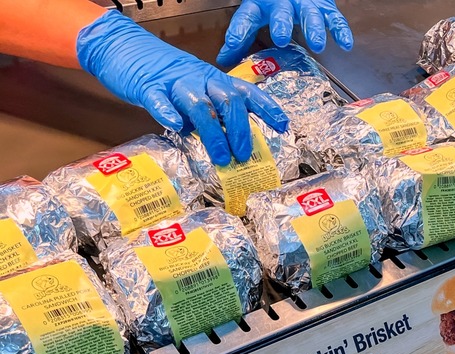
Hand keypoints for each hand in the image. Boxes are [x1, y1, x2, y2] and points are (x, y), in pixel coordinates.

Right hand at [77, 11, 288, 165]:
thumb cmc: (162, 74)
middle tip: (244, 155)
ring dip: (213, 132)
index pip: (247, 92)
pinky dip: (168, 112)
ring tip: (220, 157)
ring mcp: (174, 82)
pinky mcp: (147, 87)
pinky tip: (176, 126)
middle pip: (228, 100)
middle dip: (240, 129)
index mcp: (213, 78)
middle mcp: (199, 78)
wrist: (123, 48)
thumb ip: (210, 111)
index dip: (266, 108)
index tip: (283, 125)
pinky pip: (159, 99)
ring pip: (200, 104)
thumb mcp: (195, 88)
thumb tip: (230, 141)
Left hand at [216, 0, 352, 65]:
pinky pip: (334, 18)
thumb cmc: (273, 1)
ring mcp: (305, 3)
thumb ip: (240, 35)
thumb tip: (224, 60)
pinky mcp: (324, 6)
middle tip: (281, 39)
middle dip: (282, 24)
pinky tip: (344, 44)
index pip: (246, 17)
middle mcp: (283, 2)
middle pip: (281, 12)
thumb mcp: (254, 13)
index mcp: (260, 4)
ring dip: (313, 28)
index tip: (232, 49)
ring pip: (310, 13)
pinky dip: (340, 30)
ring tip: (317, 45)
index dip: (238, 32)